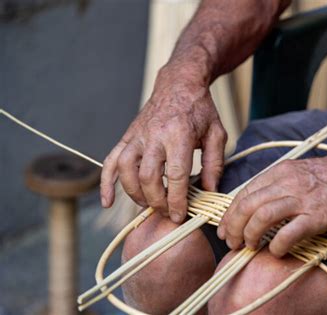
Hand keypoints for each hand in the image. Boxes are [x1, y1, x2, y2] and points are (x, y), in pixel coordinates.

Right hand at [100, 62, 226, 222]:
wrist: (179, 84)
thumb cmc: (200, 110)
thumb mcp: (216, 134)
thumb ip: (215, 164)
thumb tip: (209, 191)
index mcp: (178, 135)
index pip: (176, 175)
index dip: (177, 199)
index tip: (180, 215)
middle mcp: (154, 136)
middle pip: (148, 177)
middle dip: (158, 201)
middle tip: (168, 212)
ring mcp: (137, 136)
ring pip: (127, 171)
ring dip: (136, 194)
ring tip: (149, 204)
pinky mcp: (127, 137)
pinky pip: (110, 161)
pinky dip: (106, 183)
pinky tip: (108, 201)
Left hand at [217, 154, 326, 256]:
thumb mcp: (298, 172)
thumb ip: (276, 185)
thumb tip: (253, 205)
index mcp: (280, 171)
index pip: (244, 192)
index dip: (229, 213)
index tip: (224, 227)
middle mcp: (287, 183)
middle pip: (248, 205)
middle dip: (233, 226)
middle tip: (231, 241)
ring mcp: (302, 199)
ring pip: (261, 217)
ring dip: (249, 235)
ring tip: (249, 246)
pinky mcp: (317, 217)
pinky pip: (288, 233)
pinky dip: (276, 245)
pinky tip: (275, 251)